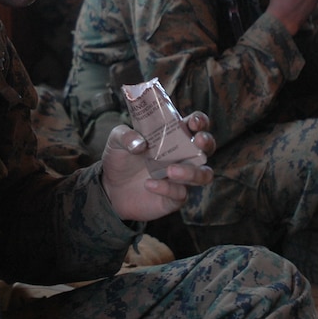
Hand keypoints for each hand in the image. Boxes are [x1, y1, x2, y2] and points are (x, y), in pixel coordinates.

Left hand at [100, 112, 214, 222]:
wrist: (109, 189)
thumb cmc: (120, 159)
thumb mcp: (116, 140)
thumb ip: (126, 136)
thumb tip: (140, 143)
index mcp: (173, 135)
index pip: (195, 124)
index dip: (199, 121)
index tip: (194, 122)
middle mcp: (183, 155)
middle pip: (207, 148)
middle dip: (207, 142)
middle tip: (197, 141)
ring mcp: (181, 177)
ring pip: (203, 175)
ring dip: (192, 172)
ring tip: (171, 170)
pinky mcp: (175, 198)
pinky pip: (181, 194)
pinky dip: (167, 189)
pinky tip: (149, 184)